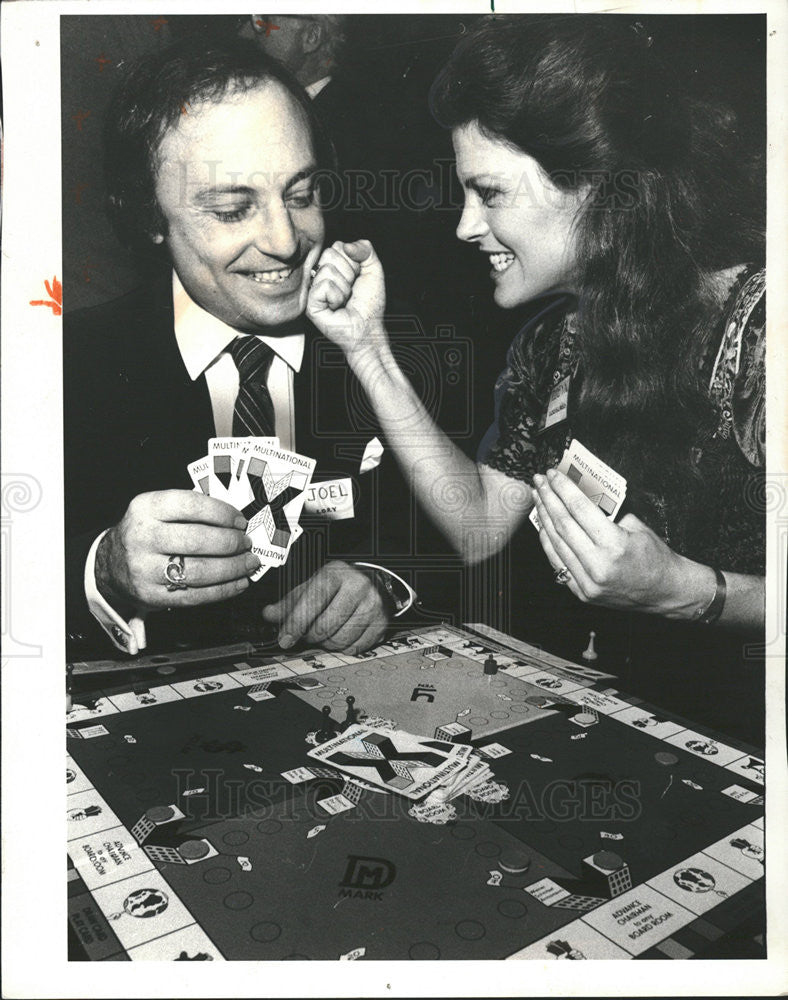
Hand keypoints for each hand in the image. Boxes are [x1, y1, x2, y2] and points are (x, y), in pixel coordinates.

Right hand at [95, 491, 259, 614]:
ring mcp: (145, 569)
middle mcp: (143, 537)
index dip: (222, 513)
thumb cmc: (147, 533)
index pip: (191, 506)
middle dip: (231, 543)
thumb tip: (235, 521)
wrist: (110, 564)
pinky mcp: (152, 596)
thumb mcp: (157, 511)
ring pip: (200, 571)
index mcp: (146, 508)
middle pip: (198, 540)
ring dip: (233, 568)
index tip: (240, 521)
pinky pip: (196, 595)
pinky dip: (224, 590)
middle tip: (246, 543)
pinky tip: (238, 583)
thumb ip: (190, 511)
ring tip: (248, 563)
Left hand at [261, 561, 388, 652]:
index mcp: (336, 573)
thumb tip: (269, 614)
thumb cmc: (339, 584)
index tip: (285, 640)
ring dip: (326, 644)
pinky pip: (355, 648)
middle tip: (308, 633)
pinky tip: (341, 636)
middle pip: (324, 626)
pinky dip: (343, 648)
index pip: (312, 601)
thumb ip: (290, 601)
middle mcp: (357, 586)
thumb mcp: (313, 586)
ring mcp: (372, 605)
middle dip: (310, 636)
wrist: (374, 581)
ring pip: (339, 640)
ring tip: (326, 634)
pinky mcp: (381, 623)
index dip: (296, 624)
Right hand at [306, 240, 386, 360]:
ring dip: (344, 288)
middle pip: (330, 254)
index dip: (353, 262)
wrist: (367, 327)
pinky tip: (336, 306)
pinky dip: (337, 297)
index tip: (356, 278)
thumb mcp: (374, 270)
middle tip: (350, 290)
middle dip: (348, 273)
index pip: (338, 246)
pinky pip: (324, 286)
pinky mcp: (309, 303)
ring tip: (344, 300)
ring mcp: (313, 288)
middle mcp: (320, 274)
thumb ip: (366, 250)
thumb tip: (347, 245)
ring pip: (327, 270)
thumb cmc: (369, 303)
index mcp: (332, 265)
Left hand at [531, 469, 700, 614]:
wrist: (665, 592)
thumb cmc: (655, 557)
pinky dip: (548, 542)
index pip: (579, 509)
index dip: (563, 489)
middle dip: (548, 499)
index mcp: (615, 545)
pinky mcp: (582, 592)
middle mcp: (598, 566)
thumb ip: (607, 512)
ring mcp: (588, 582)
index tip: (552, 474)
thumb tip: (580, 492)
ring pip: (555, 544)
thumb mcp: (636, 526)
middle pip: (563, 525)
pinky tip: (543, 525)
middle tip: (539, 482)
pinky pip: (558, 563)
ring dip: (544, 519)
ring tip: (538, 499)